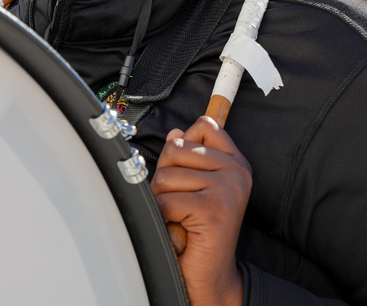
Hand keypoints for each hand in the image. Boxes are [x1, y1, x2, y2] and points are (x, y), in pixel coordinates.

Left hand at [150, 115, 251, 305]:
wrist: (209, 273)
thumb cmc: (197, 228)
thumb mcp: (193, 186)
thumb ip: (186, 158)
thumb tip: (174, 133)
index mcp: (235, 162)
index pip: (204, 126)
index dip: (182, 145)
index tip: (189, 172)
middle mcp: (237, 172)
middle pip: (174, 149)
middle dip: (166, 176)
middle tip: (182, 201)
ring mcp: (228, 189)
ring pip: (165, 175)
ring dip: (163, 198)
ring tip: (181, 215)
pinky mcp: (214, 208)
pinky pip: (165, 200)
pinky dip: (163, 216)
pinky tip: (180, 227)